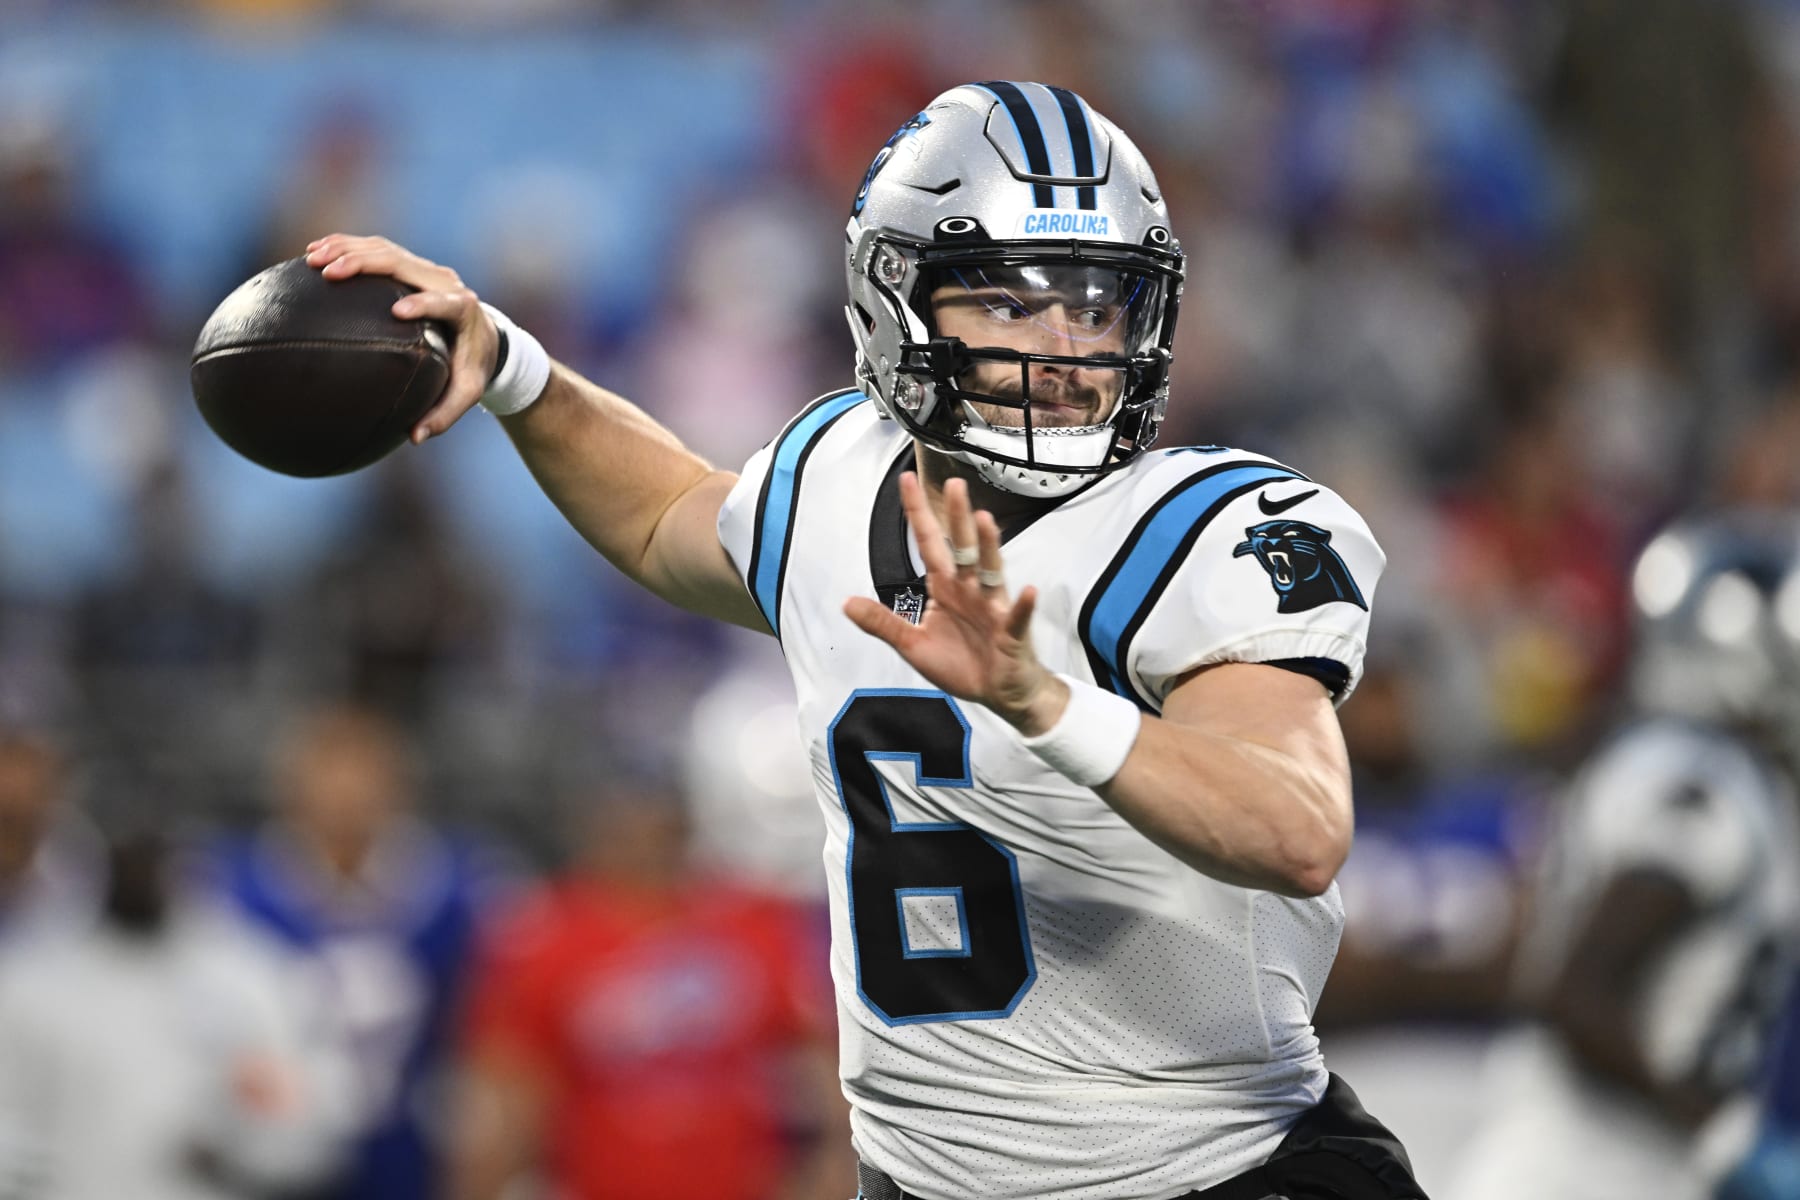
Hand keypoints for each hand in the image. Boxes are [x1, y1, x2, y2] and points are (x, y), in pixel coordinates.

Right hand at [304, 233, 499, 443]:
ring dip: (347, 249)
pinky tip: (314, 251)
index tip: (398, 311)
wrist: (485, 336)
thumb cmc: (472, 368)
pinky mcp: (410, 265)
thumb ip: (444, 415)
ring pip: (385, 249)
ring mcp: (426, 269)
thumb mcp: (466, 394)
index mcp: (463, 310)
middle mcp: (445, 282)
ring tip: (312, 258)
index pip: (443, 302)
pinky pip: (377, 249)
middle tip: (328, 272)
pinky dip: (346, 246)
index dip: (424, 303)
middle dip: (364, 263)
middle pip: (403, 262)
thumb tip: (415, 437)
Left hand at [844, 473, 1067, 732]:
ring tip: (984, 521)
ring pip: (989, 572)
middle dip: (957, 517)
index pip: (928, 543)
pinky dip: (1022, 605)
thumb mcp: (912, 645)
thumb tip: (846, 603)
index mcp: (945, 587)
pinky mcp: (1011, 632)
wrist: (999, 693)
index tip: (907, 480)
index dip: (918, 513)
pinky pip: (1017, 616)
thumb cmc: (961, 664)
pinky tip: (1026, 590)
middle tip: (954, 484)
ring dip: (988, 548)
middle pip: (962, 547)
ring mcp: (993, 607)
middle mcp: (969, 589)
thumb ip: (882, 623)